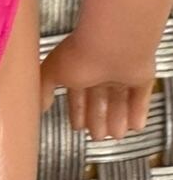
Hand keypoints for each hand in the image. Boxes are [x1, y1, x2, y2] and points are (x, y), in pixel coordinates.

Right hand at [40, 33, 154, 139]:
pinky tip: (136, 125)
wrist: (112, 43)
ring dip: (117, 118)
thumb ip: (43, 89)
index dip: (77, 110)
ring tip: (116, 136)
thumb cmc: (80, 53)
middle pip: (99, 99)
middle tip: (98, 136)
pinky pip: (140, 96)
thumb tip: (38, 105)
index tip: (77, 125)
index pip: (77, 93)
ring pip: (119, 100)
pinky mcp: (140, 76)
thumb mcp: (52, 72)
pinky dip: (138, 111)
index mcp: (78, 68)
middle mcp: (99, 70)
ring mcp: (121, 72)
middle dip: (98, 118)